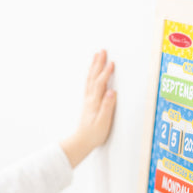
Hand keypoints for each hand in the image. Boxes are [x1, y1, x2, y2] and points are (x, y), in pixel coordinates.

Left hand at [60, 50, 116, 167]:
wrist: (81, 141)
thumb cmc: (93, 134)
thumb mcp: (103, 122)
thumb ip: (107, 106)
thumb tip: (111, 92)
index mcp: (94, 102)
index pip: (101, 84)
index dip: (106, 73)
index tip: (111, 63)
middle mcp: (90, 99)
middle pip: (94, 77)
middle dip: (98, 64)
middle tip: (102, 51)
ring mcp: (88, 100)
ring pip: (90, 79)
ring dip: (94, 67)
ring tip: (97, 56)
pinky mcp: (88, 103)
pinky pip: (89, 84)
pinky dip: (91, 76)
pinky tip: (93, 73)